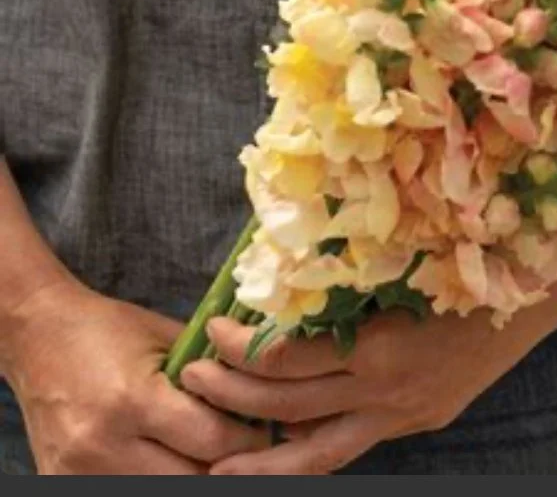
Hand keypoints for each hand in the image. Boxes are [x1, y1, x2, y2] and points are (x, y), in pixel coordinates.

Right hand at [3, 279, 269, 473]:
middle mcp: (103, 444)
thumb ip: (212, 369)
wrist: (38, 336)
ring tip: (206, 453)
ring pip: (160, 493)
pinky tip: (168, 458)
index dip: (248, 438)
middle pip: (190, 478)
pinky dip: (154, 480)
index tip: (264, 429)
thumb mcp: (167, 337)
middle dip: (225, 465)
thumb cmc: (107, 330)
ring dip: (190, 475)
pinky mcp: (61, 485)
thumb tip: (261, 397)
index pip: (212, 440)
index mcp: (133, 400)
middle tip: (244, 447)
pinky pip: (126, 493)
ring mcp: (79, 472)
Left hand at [183, 242, 556, 473]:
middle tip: (192, 379)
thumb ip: (348, 275)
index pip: (288, 360)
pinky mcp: (421, 421)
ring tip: (216, 467)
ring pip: (318, 454)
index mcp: (381, 343)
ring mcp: (405, 413)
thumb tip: (287, 272)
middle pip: (289, 409)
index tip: (214, 324)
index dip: (241, 347)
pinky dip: (316, 445)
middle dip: (233, 399)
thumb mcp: (405, 257)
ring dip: (263, 460)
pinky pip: (355, 444)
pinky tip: (287, 445)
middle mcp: (388, 390)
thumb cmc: (470, 255)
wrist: (539, 288)